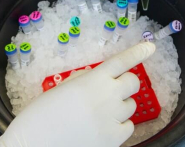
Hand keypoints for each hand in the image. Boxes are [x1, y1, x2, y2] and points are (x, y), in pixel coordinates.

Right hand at [0, 42, 155, 146]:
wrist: (35, 141)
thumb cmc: (42, 113)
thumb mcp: (62, 88)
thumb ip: (83, 80)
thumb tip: (96, 78)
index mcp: (93, 80)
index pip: (122, 61)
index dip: (137, 52)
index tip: (149, 47)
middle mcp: (107, 96)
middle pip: (133, 82)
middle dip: (126, 82)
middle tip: (114, 88)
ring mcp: (113, 118)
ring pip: (131, 105)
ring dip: (121, 104)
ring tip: (101, 110)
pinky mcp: (114, 138)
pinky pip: (128, 127)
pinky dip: (120, 124)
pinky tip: (104, 125)